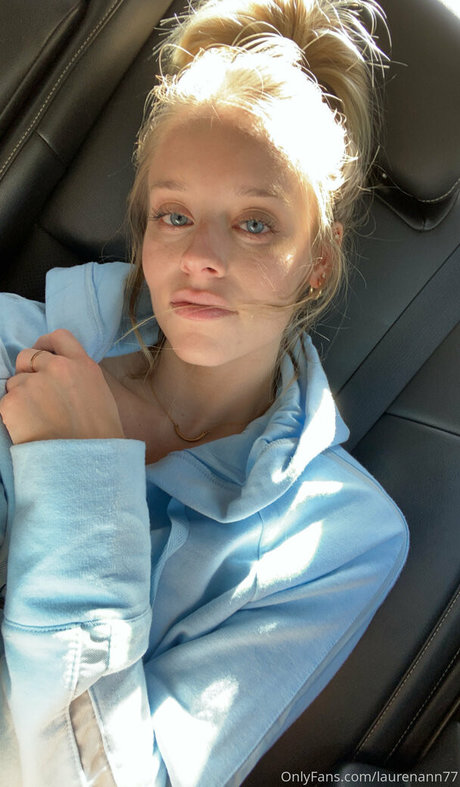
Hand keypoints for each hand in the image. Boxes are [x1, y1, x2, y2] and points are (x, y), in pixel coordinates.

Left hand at [0, 329, 124, 444]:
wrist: (86, 463)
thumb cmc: (99, 437)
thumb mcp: (100, 394)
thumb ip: (79, 377)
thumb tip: (59, 375)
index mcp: (82, 365)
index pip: (58, 337)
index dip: (46, 344)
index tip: (42, 354)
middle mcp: (58, 368)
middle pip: (28, 355)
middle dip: (28, 371)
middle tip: (35, 393)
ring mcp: (33, 384)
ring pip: (15, 381)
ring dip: (21, 396)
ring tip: (37, 419)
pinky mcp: (13, 402)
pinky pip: (6, 401)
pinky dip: (13, 414)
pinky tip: (28, 429)